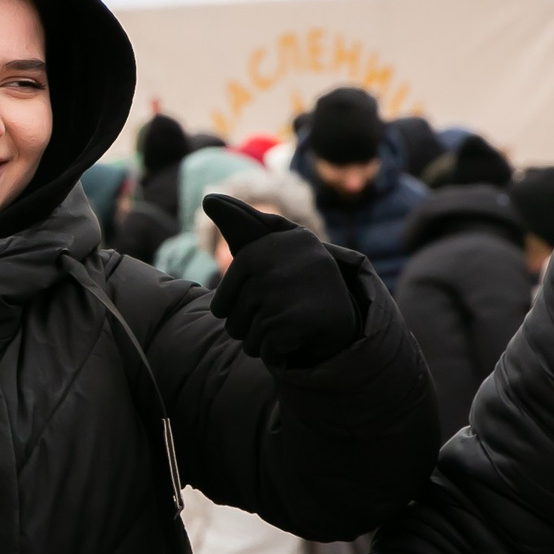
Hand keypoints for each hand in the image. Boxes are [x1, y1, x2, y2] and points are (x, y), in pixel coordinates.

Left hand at [205, 195, 362, 369]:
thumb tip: (208, 199)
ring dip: (265, 343)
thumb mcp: (270, 247)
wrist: (345, 308)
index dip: (239, 317)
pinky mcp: (297, 320)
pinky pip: (267, 351)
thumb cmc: (294, 276)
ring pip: (249, 340)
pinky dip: (278, 355)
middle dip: (252, 330)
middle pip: (233, 324)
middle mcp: (271, 267)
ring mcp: (283, 293)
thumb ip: (240, 224)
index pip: (222, 306)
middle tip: (279, 317)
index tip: (263, 306)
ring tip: (287, 325)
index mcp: (260, 249)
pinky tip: (296, 340)